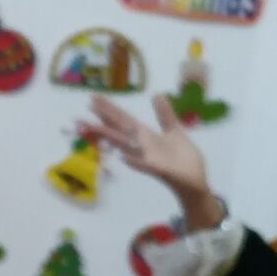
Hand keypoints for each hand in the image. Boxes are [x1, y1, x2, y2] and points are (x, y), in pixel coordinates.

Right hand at [82, 96, 218, 227]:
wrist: (195, 180)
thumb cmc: (184, 159)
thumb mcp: (175, 131)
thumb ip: (164, 114)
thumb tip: (156, 94)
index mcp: (146, 136)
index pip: (124, 120)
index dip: (109, 109)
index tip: (94, 98)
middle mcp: (142, 146)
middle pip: (118, 130)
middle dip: (101, 121)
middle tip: (81, 112)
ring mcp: (148, 158)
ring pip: (124, 146)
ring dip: (108, 138)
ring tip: (90, 129)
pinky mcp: (159, 170)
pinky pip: (145, 165)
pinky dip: (135, 162)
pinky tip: (123, 157)